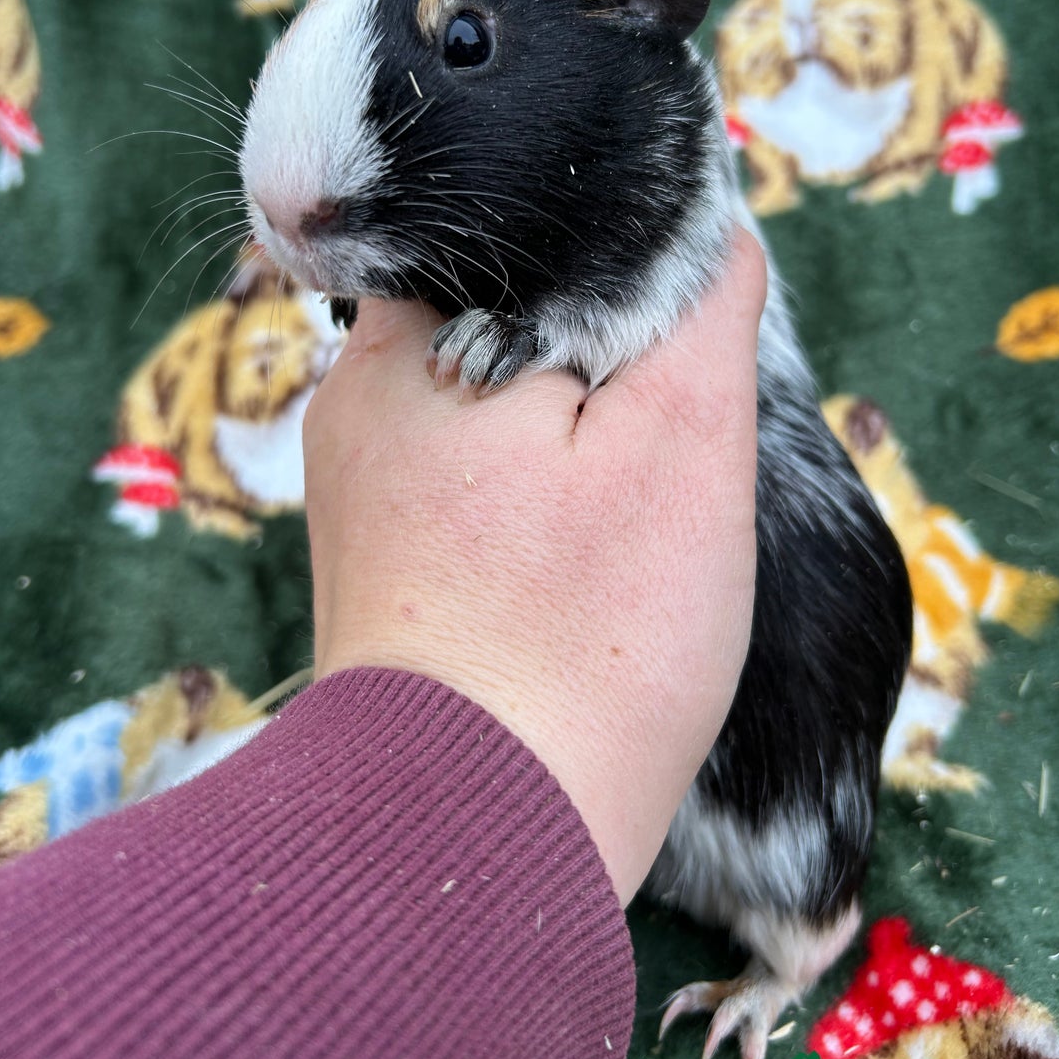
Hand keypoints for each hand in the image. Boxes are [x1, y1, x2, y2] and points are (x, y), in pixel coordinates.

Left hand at [303, 231, 764, 903]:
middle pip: (506, 320)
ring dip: (562, 437)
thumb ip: (696, 311)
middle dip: (591, 366)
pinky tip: (562, 558)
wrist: (477, 830)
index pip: (530, 239)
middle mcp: (357, 397)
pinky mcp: (370, 555)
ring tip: (608, 515)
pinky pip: (463, 479)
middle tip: (646, 453)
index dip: (622, 281)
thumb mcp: (683, 444)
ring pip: (489, 402)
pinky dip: (525, 498)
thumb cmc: (588, 638)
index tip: (666, 360)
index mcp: (412, 340)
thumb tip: (706, 228)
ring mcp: (352, 481)